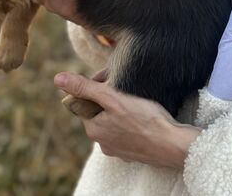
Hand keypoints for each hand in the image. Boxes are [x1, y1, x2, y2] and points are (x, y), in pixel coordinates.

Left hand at [54, 72, 200, 168]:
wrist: (173, 145)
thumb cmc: (145, 119)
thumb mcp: (112, 97)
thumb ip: (85, 88)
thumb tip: (57, 78)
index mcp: (93, 129)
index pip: (83, 103)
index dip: (94, 89)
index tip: (108, 82)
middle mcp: (102, 143)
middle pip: (97, 112)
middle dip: (107, 98)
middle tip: (124, 89)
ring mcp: (118, 150)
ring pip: (111, 121)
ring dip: (119, 110)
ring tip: (135, 102)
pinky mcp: (132, 152)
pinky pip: (125, 131)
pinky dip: (130, 122)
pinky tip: (142, 116)